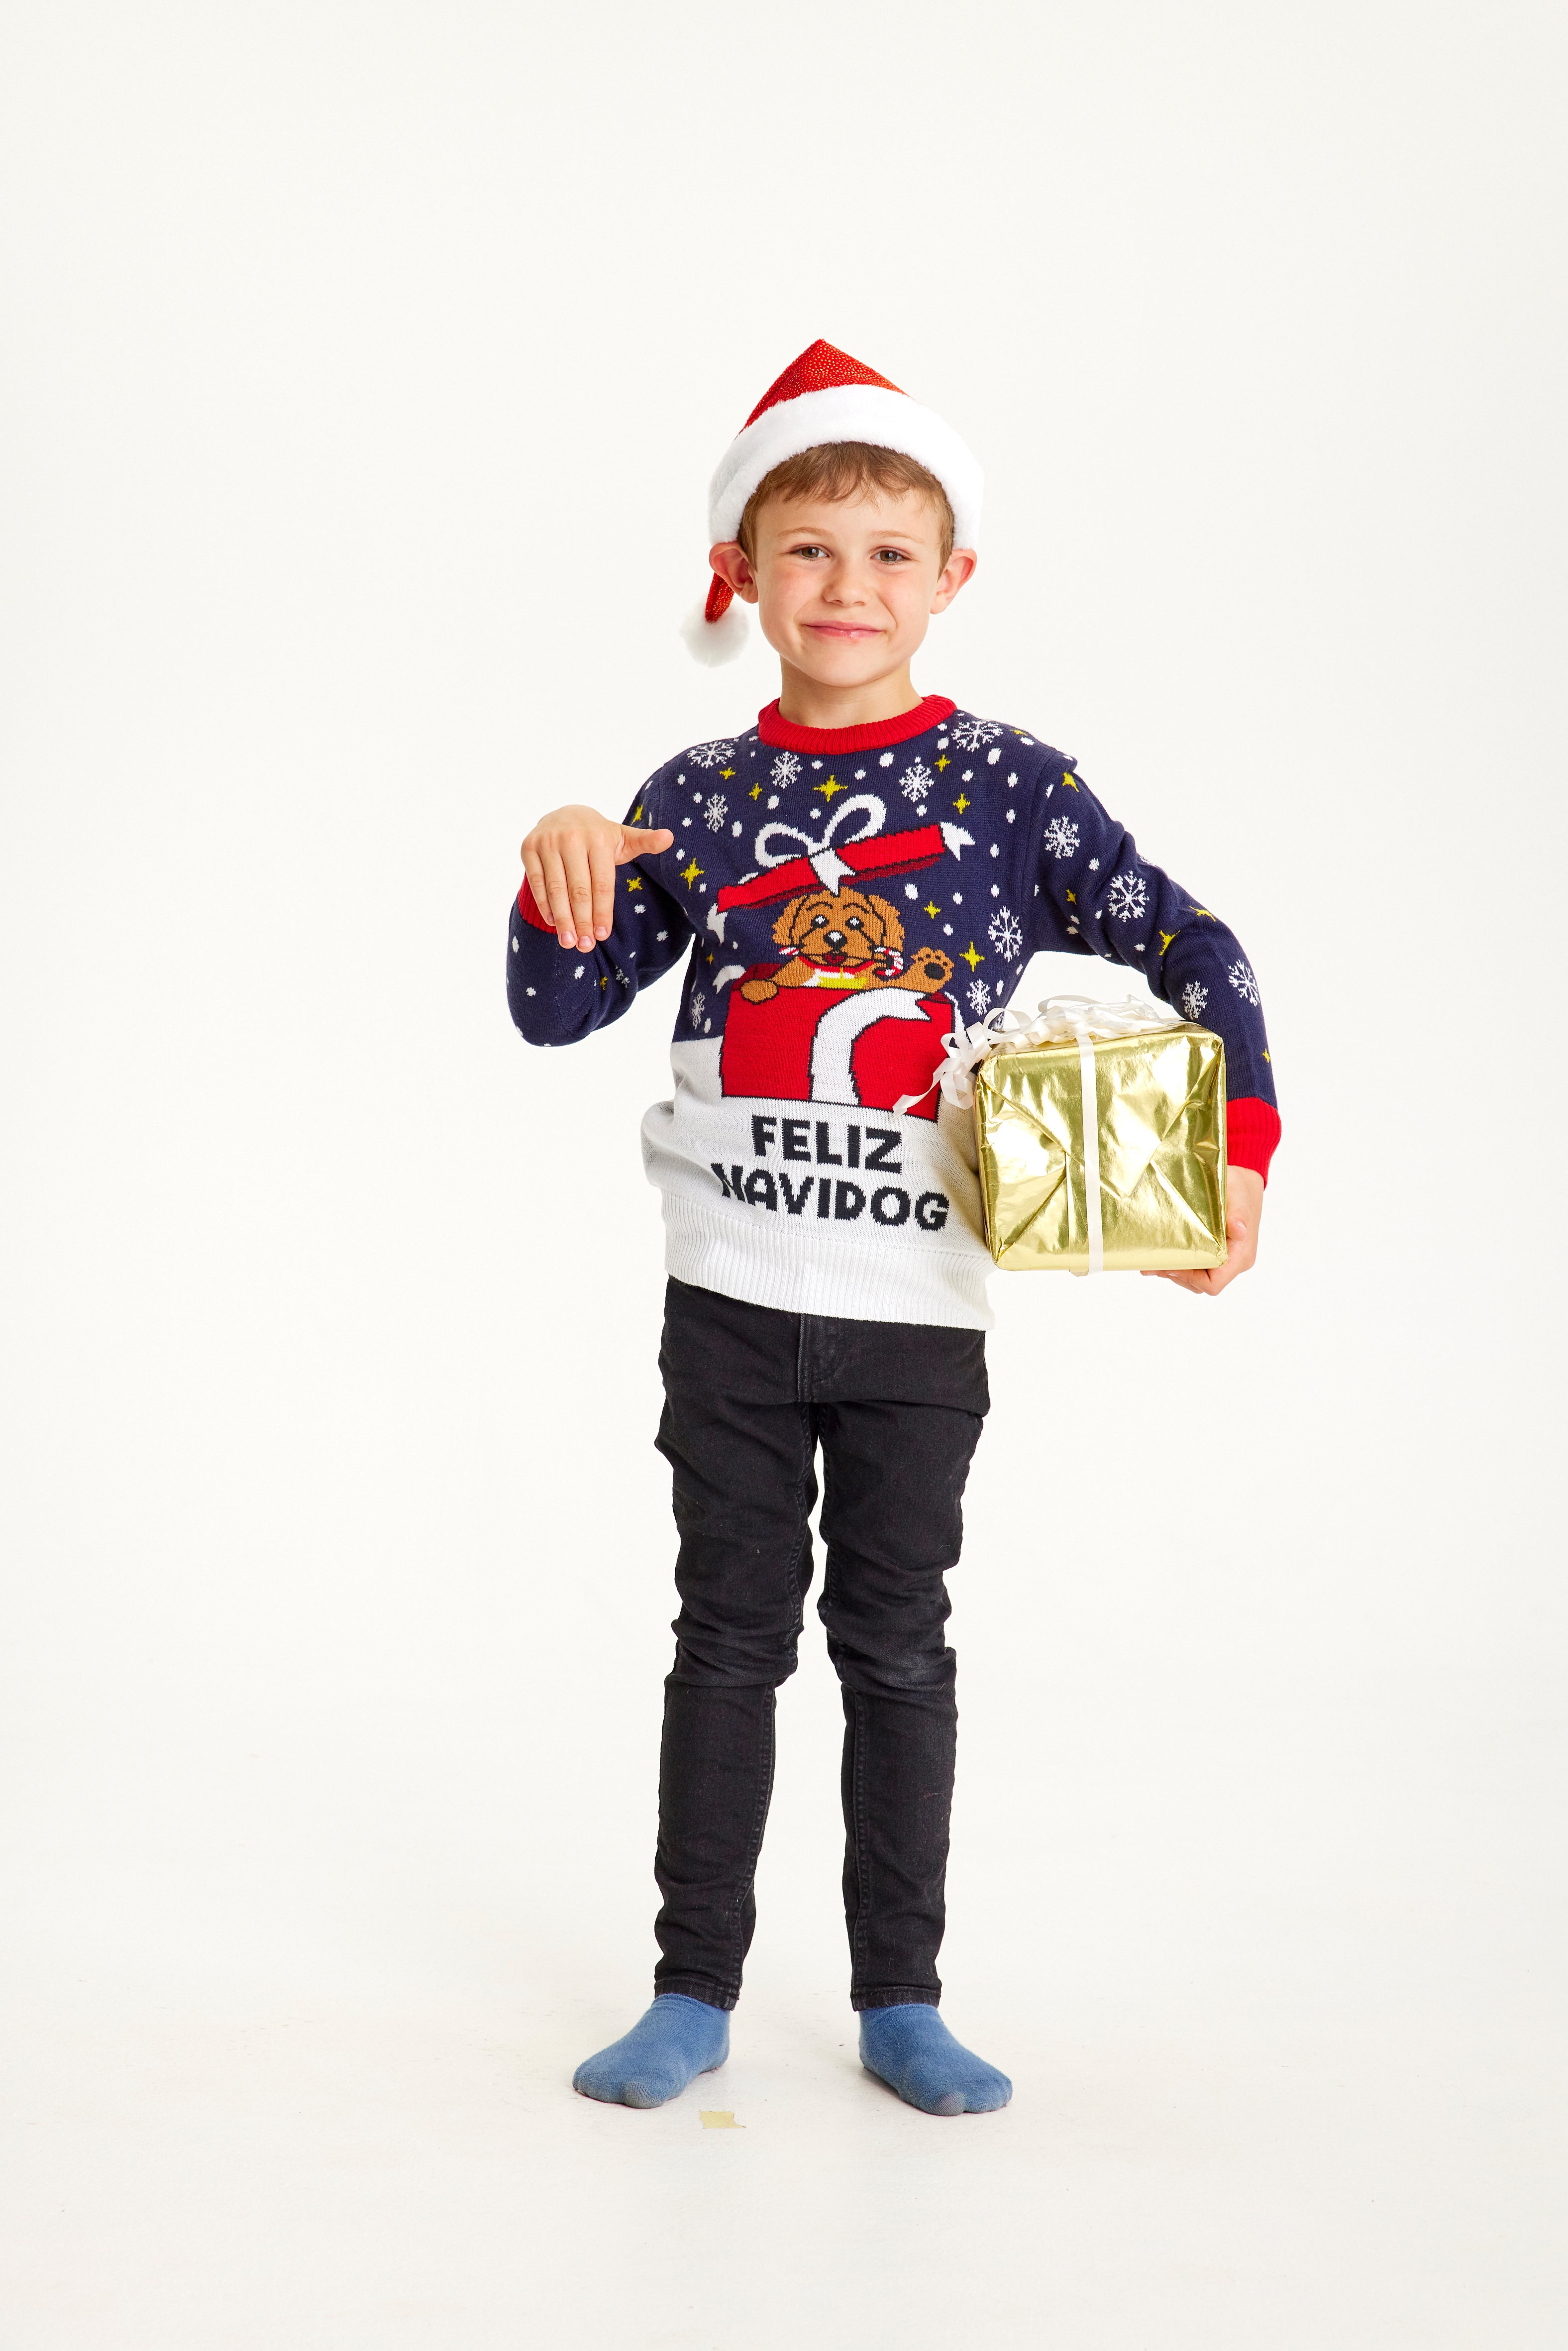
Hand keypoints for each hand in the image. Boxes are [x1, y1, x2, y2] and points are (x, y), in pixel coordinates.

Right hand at [520, 804, 673, 951]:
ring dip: (563, 919)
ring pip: (556, 889)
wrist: (563, 813)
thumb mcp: (622, 837)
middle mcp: (572, 838)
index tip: (602, 935)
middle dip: (582, 921)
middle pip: (579, 889)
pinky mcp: (529, 847)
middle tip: (585, 947)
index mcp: (599, 838)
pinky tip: (553, 923)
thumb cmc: (597, 836)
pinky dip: (545, 904)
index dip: (603, 911)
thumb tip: (670, 838)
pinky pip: (537, 882)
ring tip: (569, 942)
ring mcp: (548, 842)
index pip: (602, 884)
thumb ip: (644, 842)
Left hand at [1144, 1166, 1263, 1295]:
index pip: (1213, 1284)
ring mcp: (1226, 1260)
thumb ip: (1238, 1215)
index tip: (1171, 1264)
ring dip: (1176, 1271)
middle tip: (1154, 1262)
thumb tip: (1239, 1231)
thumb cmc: (1240, 1188)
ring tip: (1155, 1259)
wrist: (1244, 1183)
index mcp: (1241, 1256)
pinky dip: (1180, 1264)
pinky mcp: (1217, 1254)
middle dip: (1177, 1275)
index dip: (1189, 1279)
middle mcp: (1235, 1263)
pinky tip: (1164, 1255)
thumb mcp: (1237, 1196)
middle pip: (1201, 1284)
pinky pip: (1198, 1268)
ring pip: (1197, 1279)